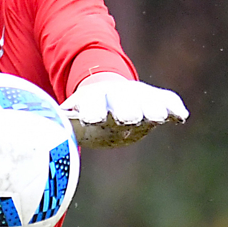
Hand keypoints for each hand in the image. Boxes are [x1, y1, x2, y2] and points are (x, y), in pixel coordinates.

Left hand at [60, 76, 188, 147]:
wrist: (107, 93)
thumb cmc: (87, 113)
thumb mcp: (73, 119)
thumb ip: (66, 126)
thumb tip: (47, 132)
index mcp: (93, 100)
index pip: (92, 104)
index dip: (91, 111)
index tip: (89, 119)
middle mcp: (118, 95)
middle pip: (123, 102)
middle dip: (125, 110)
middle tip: (127, 118)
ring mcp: (139, 95)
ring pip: (147, 101)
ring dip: (152, 109)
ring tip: (156, 117)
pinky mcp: (157, 98)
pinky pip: (168, 99)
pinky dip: (174, 107)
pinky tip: (180, 117)